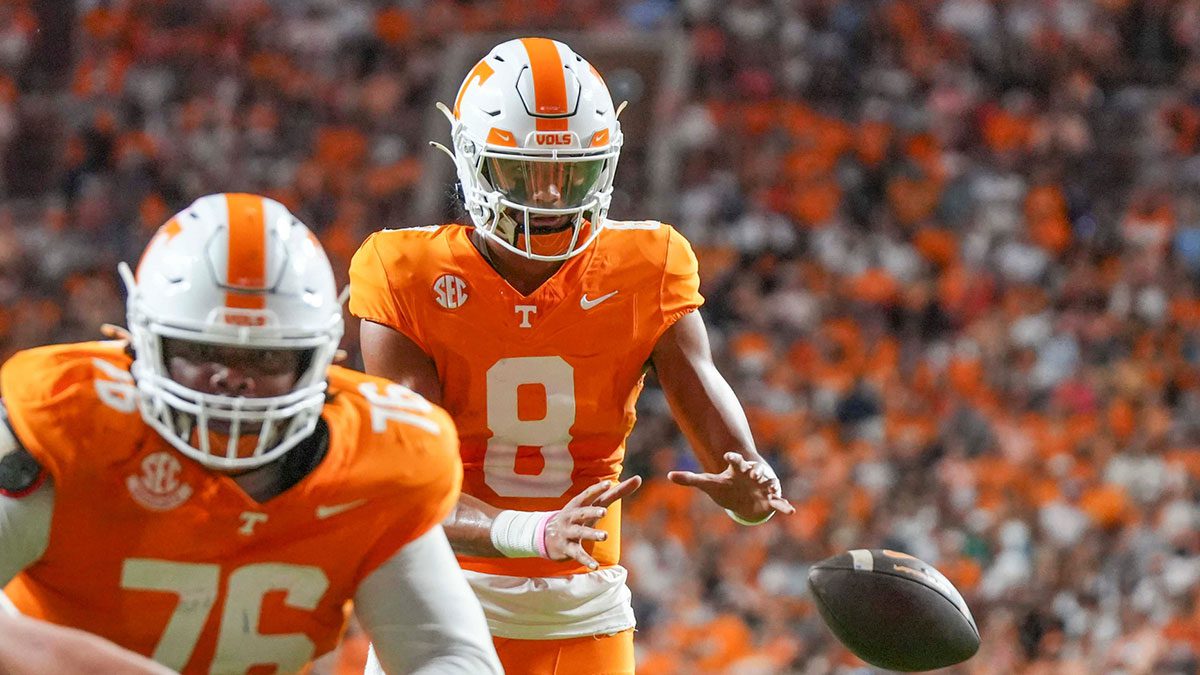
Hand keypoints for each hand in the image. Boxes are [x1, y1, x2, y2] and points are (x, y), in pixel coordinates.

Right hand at [544, 476, 641, 569]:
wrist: (546, 535)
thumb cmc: (578, 516)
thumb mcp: (594, 504)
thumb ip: (617, 493)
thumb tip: (639, 478)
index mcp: (578, 504)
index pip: (588, 495)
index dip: (597, 489)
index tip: (607, 484)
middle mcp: (571, 516)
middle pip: (582, 513)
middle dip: (592, 512)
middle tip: (604, 512)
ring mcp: (568, 532)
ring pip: (580, 533)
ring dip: (592, 534)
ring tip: (604, 536)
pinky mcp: (567, 548)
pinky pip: (577, 554)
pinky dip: (586, 560)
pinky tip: (595, 566)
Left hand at [668, 452, 793, 522]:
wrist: (742, 493)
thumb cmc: (724, 486)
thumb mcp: (707, 483)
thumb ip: (689, 479)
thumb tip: (669, 475)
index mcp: (737, 470)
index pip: (735, 461)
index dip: (732, 459)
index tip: (728, 457)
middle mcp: (751, 476)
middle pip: (754, 470)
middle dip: (755, 470)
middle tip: (755, 471)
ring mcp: (762, 487)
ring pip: (769, 483)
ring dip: (770, 485)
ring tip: (773, 488)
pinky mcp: (770, 499)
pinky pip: (778, 502)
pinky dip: (783, 506)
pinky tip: (790, 511)